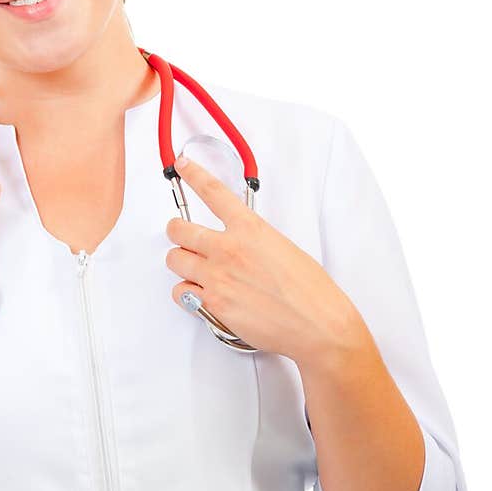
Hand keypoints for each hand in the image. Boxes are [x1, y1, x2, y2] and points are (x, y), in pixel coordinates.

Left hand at [165, 154, 359, 368]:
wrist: (316, 325)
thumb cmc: (309, 291)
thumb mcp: (283, 248)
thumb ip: (254, 241)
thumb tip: (239, 244)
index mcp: (250, 229)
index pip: (213, 192)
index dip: (193, 174)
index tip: (183, 166)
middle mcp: (229, 249)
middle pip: (179, 230)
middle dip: (177, 232)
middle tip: (180, 235)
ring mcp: (217, 276)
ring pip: (174, 260)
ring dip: (180, 263)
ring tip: (193, 269)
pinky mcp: (211, 304)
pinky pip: (180, 292)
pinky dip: (185, 294)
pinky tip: (198, 294)